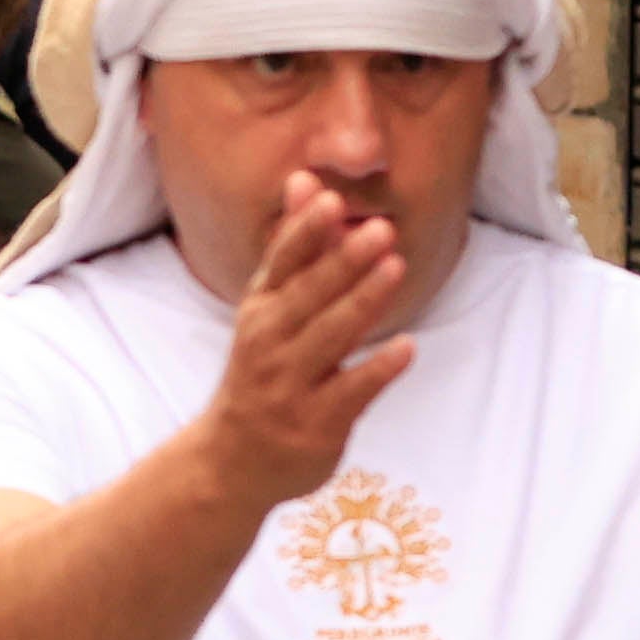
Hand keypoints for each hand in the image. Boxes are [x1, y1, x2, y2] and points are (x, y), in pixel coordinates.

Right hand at [199, 173, 424, 509]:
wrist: (232, 460)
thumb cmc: (262, 370)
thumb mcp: (269, 306)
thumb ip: (294, 246)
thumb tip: (305, 180)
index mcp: (260, 310)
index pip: (281, 263)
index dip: (304, 232)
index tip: (329, 199)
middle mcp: (269, 343)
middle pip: (308, 296)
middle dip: (344, 261)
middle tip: (380, 229)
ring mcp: (291, 385)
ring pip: (330, 337)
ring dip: (363, 301)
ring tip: (395, 267)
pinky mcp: (317, 424)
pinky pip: (351, 392)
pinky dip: (377, 370)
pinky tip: (407, 347)